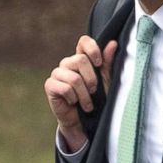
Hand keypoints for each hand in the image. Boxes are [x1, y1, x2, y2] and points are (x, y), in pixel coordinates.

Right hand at [44, 36, 116, 150]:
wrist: (84, 121)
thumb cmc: (96, 99)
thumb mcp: (106, 81)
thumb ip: (107, 63)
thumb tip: (113, 44)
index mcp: (82, 58)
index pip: (83, 42)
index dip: (92, 49)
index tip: (99, 63)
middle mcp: (68, 63)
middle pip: (80, 60)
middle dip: (91, 79)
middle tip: (94, 91)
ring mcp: (57, 73)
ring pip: (74, 78)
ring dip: (84, 95)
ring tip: (87, 104)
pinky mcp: (50, 85)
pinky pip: (65, 88)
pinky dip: (73, 99)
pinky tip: (73, 103)